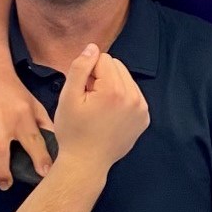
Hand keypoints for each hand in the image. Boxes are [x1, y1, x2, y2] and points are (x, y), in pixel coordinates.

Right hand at [0, 67, 54, 190]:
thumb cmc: (14, 92)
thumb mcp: (34, 105)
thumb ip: (44, 125)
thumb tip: (58, 147)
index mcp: (23, 116)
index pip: (34, 141)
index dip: (40, 159)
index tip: (43, 174)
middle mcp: (2, 118)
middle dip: (1, 174)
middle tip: (4, 185)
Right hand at [50, 47, 148, 173]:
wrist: (86, 164)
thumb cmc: (73, 132)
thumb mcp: (68, 97)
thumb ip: (80, 68)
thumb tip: (92, 48)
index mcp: (114, 90)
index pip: (103, 58)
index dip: (88, 71)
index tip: (82, 90)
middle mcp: (134, 97)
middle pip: (117, 66)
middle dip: (101, 76)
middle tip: (89, 99)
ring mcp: (142, 109)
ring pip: (126, 79)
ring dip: (112, 86)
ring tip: (98, 107)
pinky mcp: (144, 118)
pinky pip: (133, 95)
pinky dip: (121, 98)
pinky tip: (109, 114)